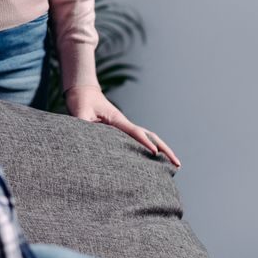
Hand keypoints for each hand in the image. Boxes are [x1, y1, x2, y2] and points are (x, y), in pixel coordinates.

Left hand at [66, 85, 180, 167]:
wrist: (84, 91)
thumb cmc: (81, 101)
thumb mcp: (79, 112)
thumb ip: (82, 122)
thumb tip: (84, 134)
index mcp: (116, 119)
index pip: (135, 132)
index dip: (144, 142)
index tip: (155, 153)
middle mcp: (125, 123)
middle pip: (151, 136)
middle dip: (165, 149)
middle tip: (177, 164)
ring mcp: (125, 126)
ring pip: (149, 138)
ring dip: (163, 149)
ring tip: (175, 165)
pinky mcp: (121, 130)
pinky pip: (140, 140)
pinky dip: (151, 148)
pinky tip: (155, 160)